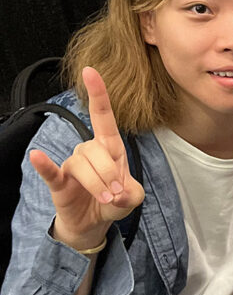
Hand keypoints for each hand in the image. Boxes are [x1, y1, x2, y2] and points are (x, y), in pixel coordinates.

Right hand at [29, 67, 144, 251]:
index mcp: (110, 148)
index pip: (103, 116)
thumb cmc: (114, 201)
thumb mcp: (133, 198)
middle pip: (97, 150)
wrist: (94, 223)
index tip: (91, 70)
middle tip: (116, 194)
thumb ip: (133, 194)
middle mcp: (89, 150)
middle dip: (110, 174)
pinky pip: (51, 170)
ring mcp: (72, 164)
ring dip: (97, 184)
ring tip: (105, 199)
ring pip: (83, 165)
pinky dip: (44, 164)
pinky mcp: (58, 180)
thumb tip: (119, 194)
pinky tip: (37, 156)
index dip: (98, 94)